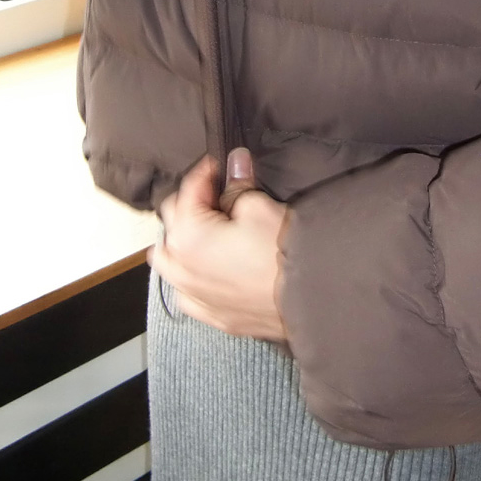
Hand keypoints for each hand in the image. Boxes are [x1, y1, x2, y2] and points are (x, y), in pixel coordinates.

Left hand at [155, 153, 289, 339]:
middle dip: (191, 206)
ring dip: (182, 243)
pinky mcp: (212, 316)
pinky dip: (192, 278)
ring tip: (205, 234)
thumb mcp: (259, 208)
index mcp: (187, 235)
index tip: (221, 166)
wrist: (309, 299)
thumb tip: (235, 163)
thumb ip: (238, 186)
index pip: (188, 190)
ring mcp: (194, 297)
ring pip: (170, 262)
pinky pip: (187, 294)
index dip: (207, 173)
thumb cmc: (282, 254)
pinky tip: (208, 271)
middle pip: (172, 223)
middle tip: (218, 197)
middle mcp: (180, 269)